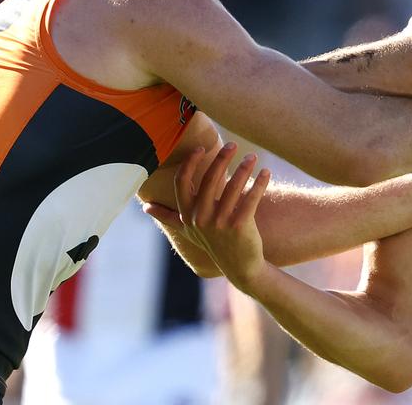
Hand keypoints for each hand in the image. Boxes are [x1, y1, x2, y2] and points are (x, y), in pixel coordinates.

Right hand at [149, 143, 271, 291]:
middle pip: (210, 179)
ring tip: (253, 156)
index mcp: (187, 215)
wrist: (239, 267)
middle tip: (233, 145)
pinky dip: (260, 183)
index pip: (182, 183)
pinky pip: (251, 198)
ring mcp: (220, 223)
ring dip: (244, 167)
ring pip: (233, 186)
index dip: (190, 163)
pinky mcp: (240, 226)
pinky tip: (267, 172)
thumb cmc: (212, 244)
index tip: (201, 148)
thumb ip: (167, 217)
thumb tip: (145, 207)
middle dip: (222, 158)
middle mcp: (201, 218)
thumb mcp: (186, 231)